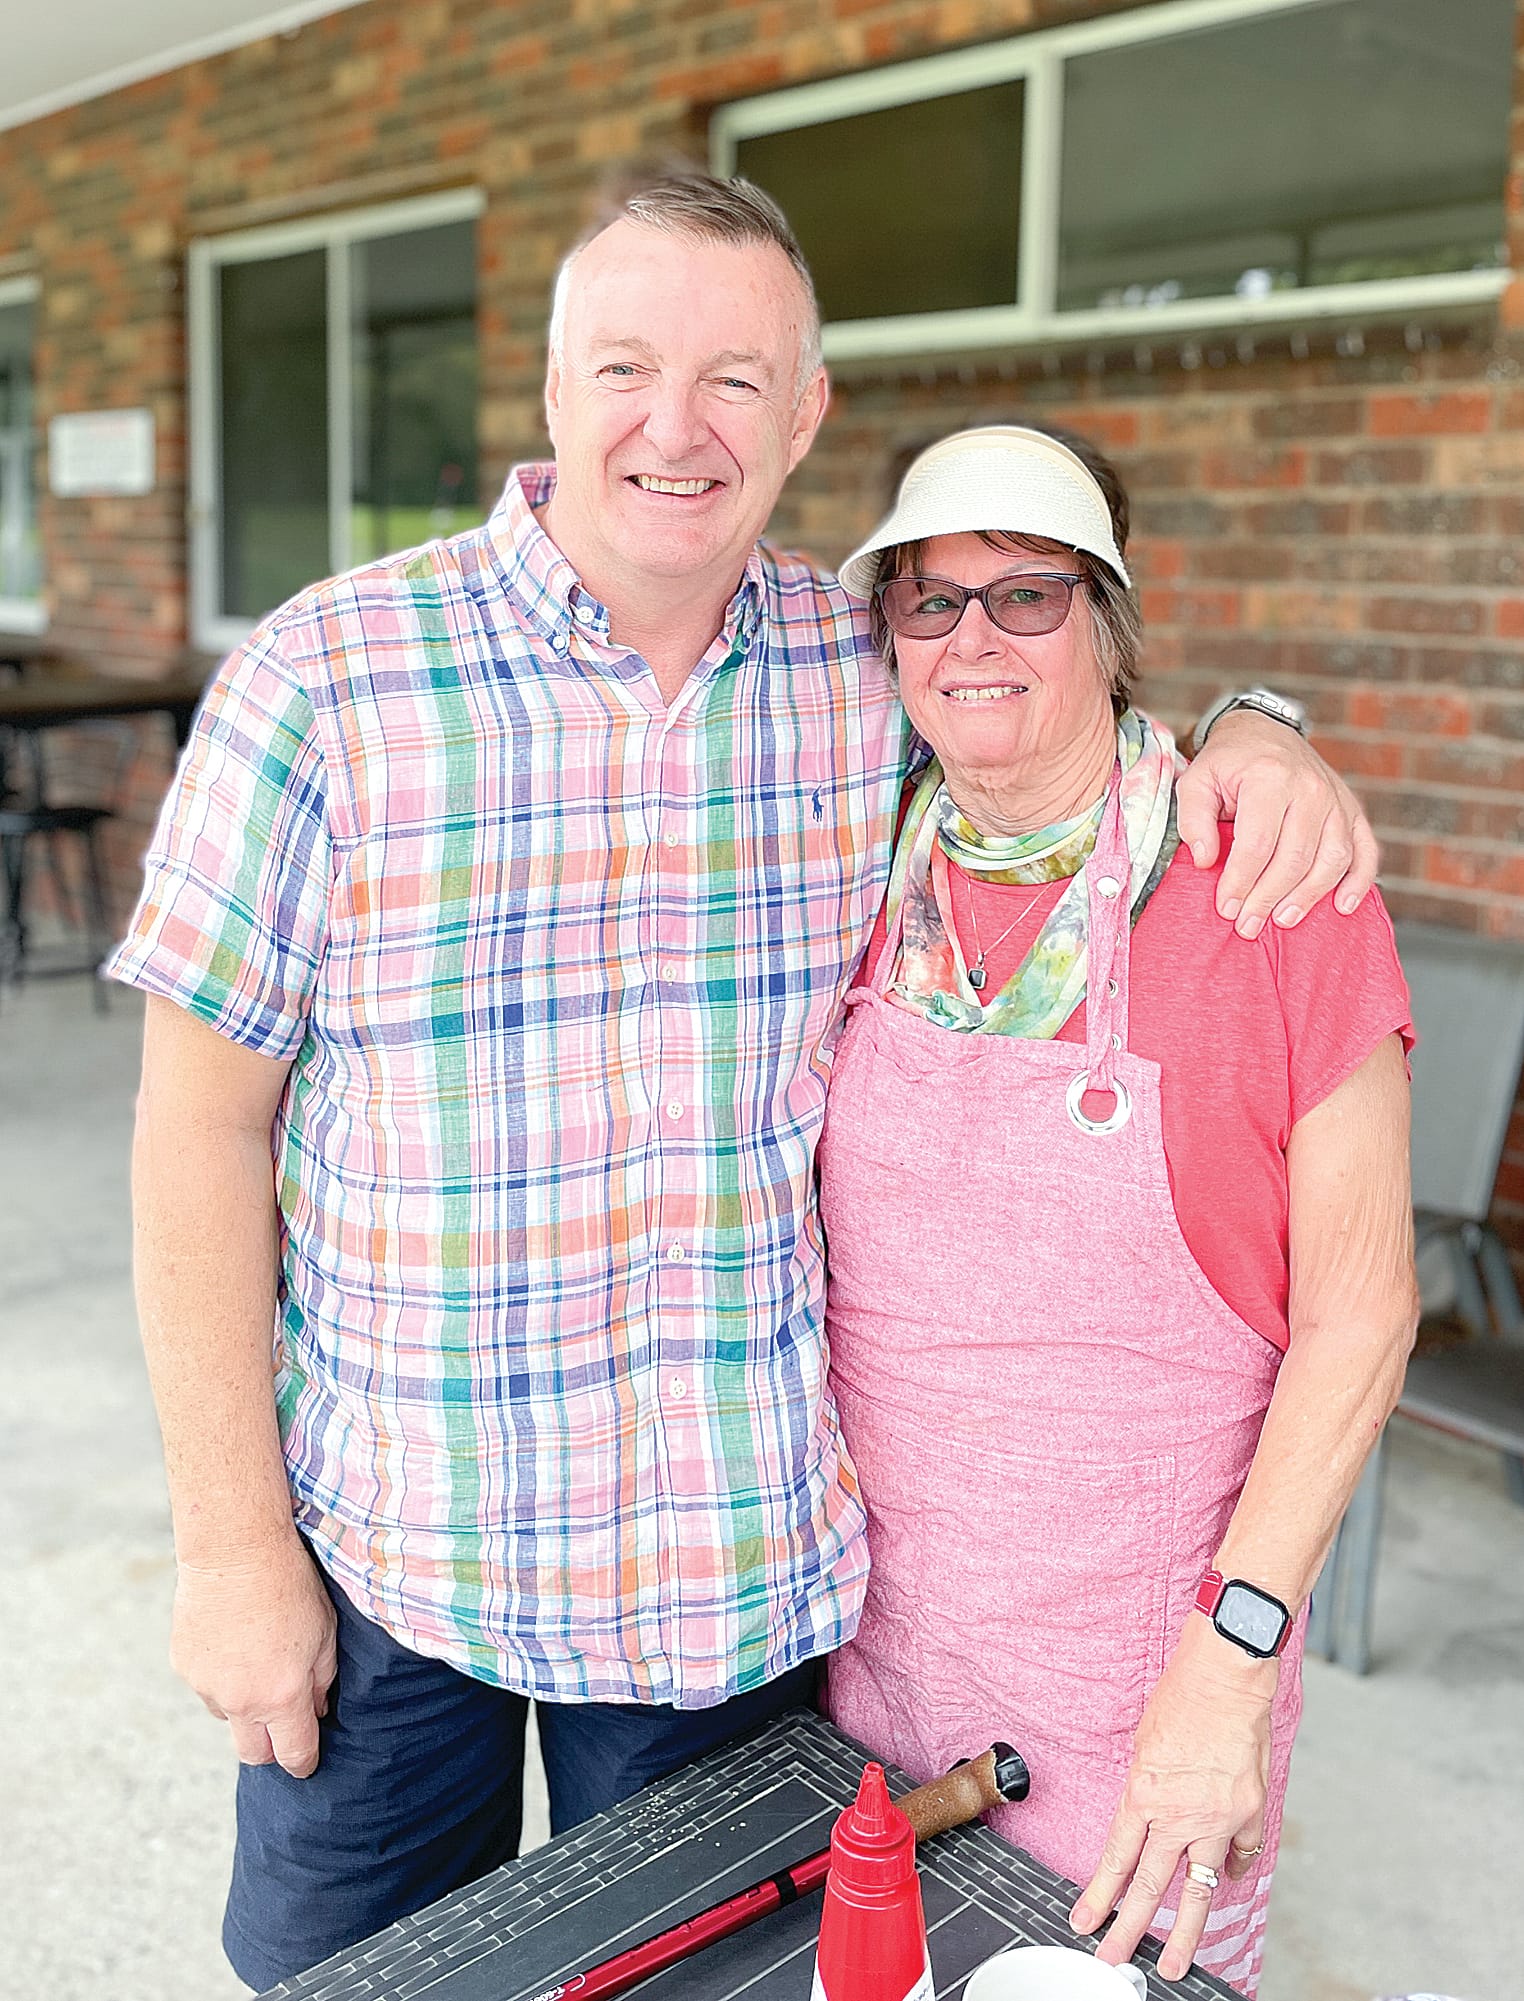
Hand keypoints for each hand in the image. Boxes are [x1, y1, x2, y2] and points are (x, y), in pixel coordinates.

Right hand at [170, 1535, 337, 1777]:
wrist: (235, 1550)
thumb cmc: (289, 1585)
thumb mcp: (325, 1631)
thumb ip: (323, 1680)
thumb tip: (318, 1710)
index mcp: (282, 1696)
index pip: (293, 1754)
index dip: (304, 1763)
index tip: (307, 1762)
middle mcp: (240, 1701)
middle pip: (253, 1754)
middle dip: (271, 1749)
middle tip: (283, 1727)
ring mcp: (206, 1686)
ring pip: (228, 1718)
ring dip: (244, 1707)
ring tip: (258, 1663)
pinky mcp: (184, 1666)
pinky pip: (206, 1688)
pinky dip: (221, 1678)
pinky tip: (233, 1642)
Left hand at [1069, 1617, 1275, 1980]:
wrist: (1227, 1674)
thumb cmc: (1182, 1696)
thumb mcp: (1144, 1743)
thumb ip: (1146, 1789)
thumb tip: (1148, 1820)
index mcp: (1143, 1794)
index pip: (1116, 1859)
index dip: (1099, 1896)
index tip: (1084, 1922)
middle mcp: (1179, 1815)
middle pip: (1150, 1886)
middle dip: (1129, 1930)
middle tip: (1112, 1959)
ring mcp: (1218, 1819)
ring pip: (1198, 1890)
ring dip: (1184, 1931)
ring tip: (1175, 1963)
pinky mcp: (1249, 1812)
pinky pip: (1240, 1856)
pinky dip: (1232, 1871)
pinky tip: (1224, 1885)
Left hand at [1177, 710, 1378, 937]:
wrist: (1265, 732)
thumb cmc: (1228, 762)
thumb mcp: (1197, 780)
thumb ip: (1192, 818)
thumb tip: (1204, 860)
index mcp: (1270, 779)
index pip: (1257, 843)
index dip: (1240, 881)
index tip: (1225, 908)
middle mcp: (1310, 788)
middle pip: (1295, 857)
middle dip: (1269, 897)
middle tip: (1248, 925)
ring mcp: (1336, 800)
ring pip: (1332, 859)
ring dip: (1308, 896)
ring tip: (1283, 920)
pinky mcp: (1352, 810)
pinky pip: (1365, 850)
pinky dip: (1358, 881)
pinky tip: (1342, 906)